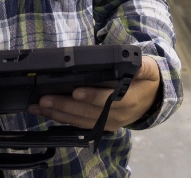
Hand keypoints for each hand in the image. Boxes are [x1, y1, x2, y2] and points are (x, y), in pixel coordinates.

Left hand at [28, 56, 161, 130]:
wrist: (151, 101)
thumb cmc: (146, 81)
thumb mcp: (149, 70)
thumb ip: (142, 66)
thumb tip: (134, 62)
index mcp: (129, 101)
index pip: (108, 100)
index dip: (92, 96)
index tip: (75, 91)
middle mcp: (117, 116)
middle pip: (88, 113)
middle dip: (64, 105)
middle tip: (45, 99)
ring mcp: (107, 124)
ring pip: (80, 121)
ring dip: (57, 114)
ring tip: (38, 106)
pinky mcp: (99, 127)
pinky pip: (78, 124)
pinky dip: (61, 118)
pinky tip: (47, 112)